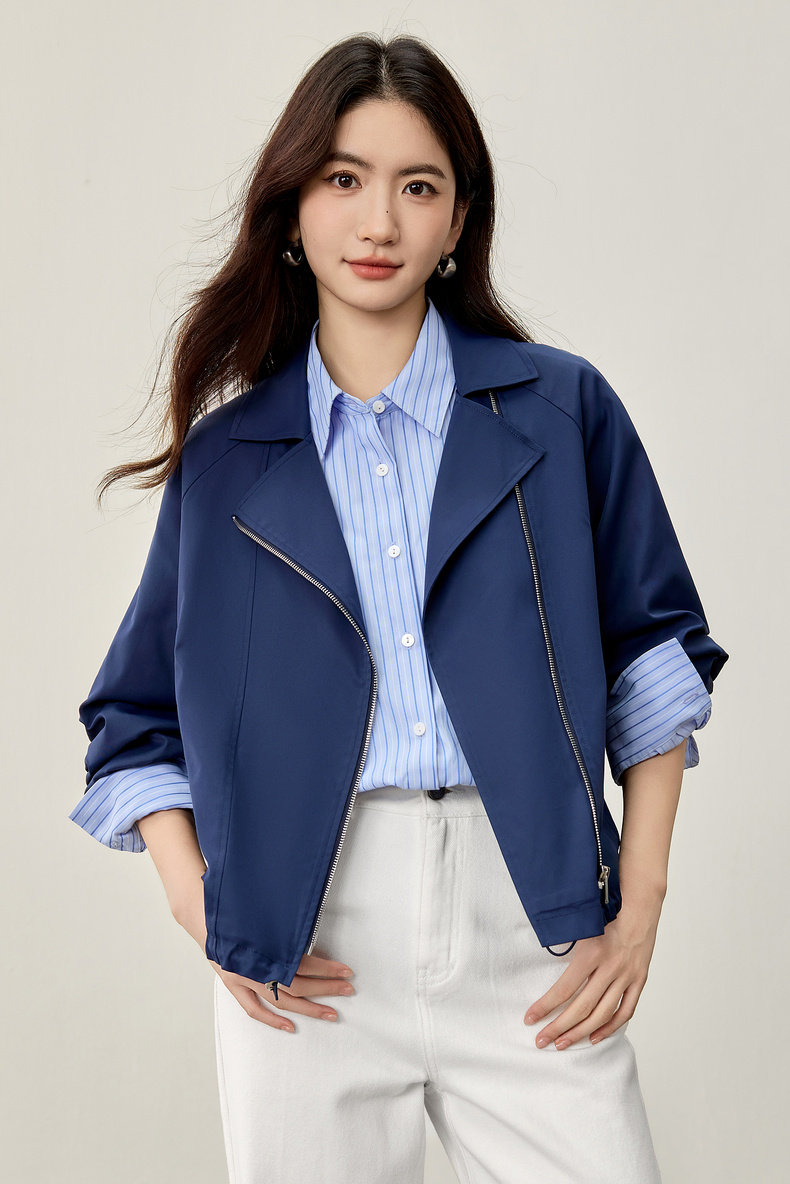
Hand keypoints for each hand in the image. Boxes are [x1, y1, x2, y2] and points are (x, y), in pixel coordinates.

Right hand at [173, 883, 354, 1033]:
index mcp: (266, 946)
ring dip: (309, 1008)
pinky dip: (272, 1019)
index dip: (327, 968)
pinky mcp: (234, 985)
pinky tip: (291, 1027)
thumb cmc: (238, 911)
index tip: (347, 970)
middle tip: (348, 989)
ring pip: (281, 1000)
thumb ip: (285, 926)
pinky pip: (254, 1009)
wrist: (205, 914)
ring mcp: (244, 979)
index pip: (303, 962)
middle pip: (298, 984)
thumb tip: (314, 928)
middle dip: (326, 988)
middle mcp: (256, 966)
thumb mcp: (264, 914)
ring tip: (331, 1013)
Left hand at [523, 900, 661, 1048]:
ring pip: (602, 1014)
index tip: (529, 1019)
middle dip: (558, 1027)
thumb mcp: (582, 923)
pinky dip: (610, 1027)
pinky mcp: (639, 980)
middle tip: (541, 1041)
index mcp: (592, 952)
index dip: (545, 1007)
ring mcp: (627, 976)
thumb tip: (538, 956)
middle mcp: (610, 967)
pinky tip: (593, 1037)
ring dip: (580, 1032)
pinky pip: (625, 1011)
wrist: (640, 902)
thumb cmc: (606, 910)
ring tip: (562, 1044)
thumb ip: (564, 942)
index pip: (564, 989)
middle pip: (581, 1007)